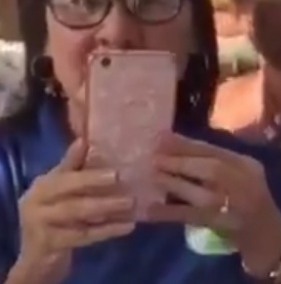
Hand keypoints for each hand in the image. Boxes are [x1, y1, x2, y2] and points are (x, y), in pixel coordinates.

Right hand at [13, 140, 134, 283]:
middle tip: (124, 181)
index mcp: (42, 186)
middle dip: (97, 186)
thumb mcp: (62, 190)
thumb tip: (84, 140)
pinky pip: (84, 236)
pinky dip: (107, 230)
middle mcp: (36, 203)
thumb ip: (73, 168)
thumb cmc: (56, 214)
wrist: (40, 254)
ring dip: (106, 207)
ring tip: (130, 202)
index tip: (113, 170)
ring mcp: (40, 224)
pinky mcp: (51, 244)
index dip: (87, 170)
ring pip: (77, 213)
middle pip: (69, 191)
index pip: (65, 174)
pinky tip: (128, 225)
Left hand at [147, 134, 280, 276]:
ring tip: (153, 176)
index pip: (216, 149)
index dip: (188, 143)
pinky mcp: (219, 222)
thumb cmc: (251, 199)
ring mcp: (230, 203)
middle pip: (211, 166)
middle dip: (181, 160)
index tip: (163, 136)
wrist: (266, 233)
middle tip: (154, 156)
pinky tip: (151, 209)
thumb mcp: (246, 172)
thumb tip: (182, 146)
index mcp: (247, 164)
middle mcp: (242, 180)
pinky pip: (190, 215)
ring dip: (173, 183)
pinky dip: (169, 212)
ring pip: (200, 190)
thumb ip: (223, 159)